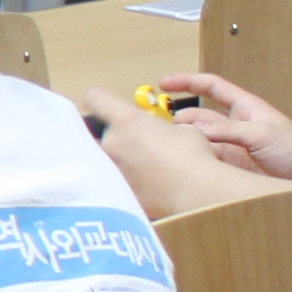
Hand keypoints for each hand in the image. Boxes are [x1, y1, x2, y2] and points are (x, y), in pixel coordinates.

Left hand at [75, 89, 226, 214]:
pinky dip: (124, 180)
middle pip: (98, 132)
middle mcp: (110, 142)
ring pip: (104, 158)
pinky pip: (114, 180)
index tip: (108, 106)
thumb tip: (158, 134)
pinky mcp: (115, 191)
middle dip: (113, 136)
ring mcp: (110, 169)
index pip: (95, 98)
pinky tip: (143, 185)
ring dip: (118, 159)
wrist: (196, 193)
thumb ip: (159, 127)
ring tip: (141, 167)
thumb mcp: (182, 129)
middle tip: (135, 144)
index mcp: (125, 120)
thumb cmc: (193, 156)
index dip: (101, 100)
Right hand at [153, 70, 291, 180]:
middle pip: (198, 115)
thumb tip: (198, 130)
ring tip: (169, 145)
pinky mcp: (230, 167)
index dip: (187, 82)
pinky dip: (194, 158)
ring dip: (185, 140)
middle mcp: (234, 126)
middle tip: (158, 125)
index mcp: (245, 108)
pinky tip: (183, 162)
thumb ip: (230, 130)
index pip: (211, 88)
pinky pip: (206, 159)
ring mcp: (231, 147)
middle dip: (179, 117)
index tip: (164, 83)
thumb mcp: (263, 134)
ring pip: (199, 139)